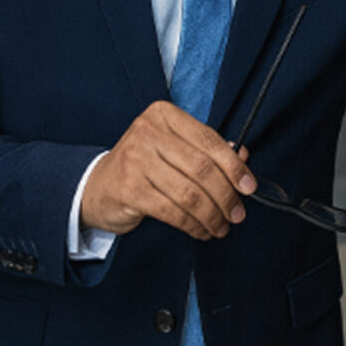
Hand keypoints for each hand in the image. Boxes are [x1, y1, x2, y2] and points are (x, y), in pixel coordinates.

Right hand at [80, 101, 255, 239]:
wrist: (97, 186)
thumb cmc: (142, 165)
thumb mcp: (172, 148)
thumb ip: (205, 150)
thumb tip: (243, 157)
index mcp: (163, 114)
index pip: (208, 138)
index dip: (233, 165)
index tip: (248, 186)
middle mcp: (148, 132)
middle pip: (202, 167)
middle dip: (226, 195)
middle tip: (237, 213)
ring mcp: (136, 159)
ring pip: (189, 193)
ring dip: (212, 214)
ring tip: (221, 226)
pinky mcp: (129, 188)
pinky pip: (173, 211)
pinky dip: (193, 225)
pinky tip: (201, 230)